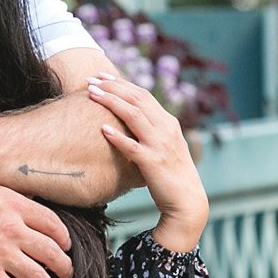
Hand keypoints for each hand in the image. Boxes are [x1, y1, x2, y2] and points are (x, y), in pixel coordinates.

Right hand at [0, 182, 74, 277]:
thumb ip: (18, 200)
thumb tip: (38, 206)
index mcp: (17, 207)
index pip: (54, 226)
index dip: (65, 239)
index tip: (67, 246)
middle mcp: (13, 230)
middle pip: (52, 253)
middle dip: (64, 267)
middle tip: (67, 273)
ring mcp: (0, 253)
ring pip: (37, 277)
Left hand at [86, 76, 207, 253]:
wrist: (187, 201)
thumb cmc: (171, 175)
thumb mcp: (163, 147)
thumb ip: (150, 132)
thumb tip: (127, 121)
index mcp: (168, 123)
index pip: (143, 95)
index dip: (121, 83)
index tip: (101, 76)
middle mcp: (166, 129)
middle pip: (137, 99)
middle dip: (112, 86)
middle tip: (90, 79)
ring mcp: (160, 145)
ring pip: (134, 115)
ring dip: (111, 101)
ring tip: (92, 94)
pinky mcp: (153, 163)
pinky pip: (132, 146)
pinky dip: (117, 136)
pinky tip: (102, 129)